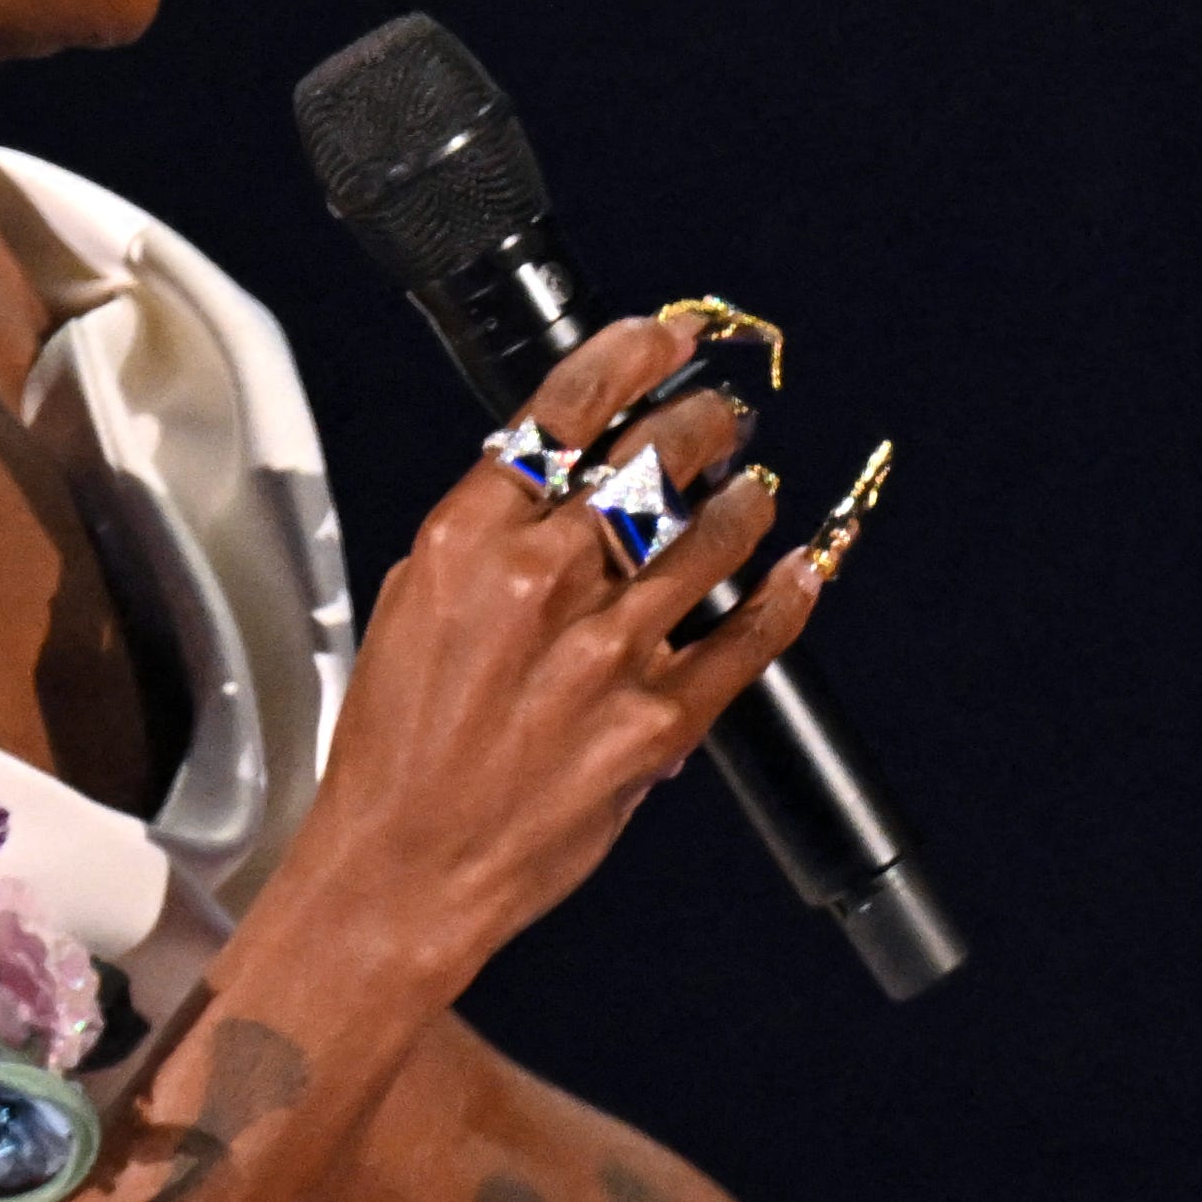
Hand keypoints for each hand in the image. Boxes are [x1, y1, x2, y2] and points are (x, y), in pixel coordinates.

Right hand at [254, 313, 833, 984]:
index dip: (628, 357)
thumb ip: (485, 541)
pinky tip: (803, 570)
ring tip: (755, 491)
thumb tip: (555, 490)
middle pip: (652, 461)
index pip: (564, 411)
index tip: (665, 333)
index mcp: (467, 541)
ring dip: (744, 504)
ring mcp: (607, 650)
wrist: (405, 867)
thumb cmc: (398, 752)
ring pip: (710, 536)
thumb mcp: (412, 609)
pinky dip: (785, 595)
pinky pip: (748, 638)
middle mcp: (542, 580)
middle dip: (704, 422)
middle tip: (726, 414)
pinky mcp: (657, 719)